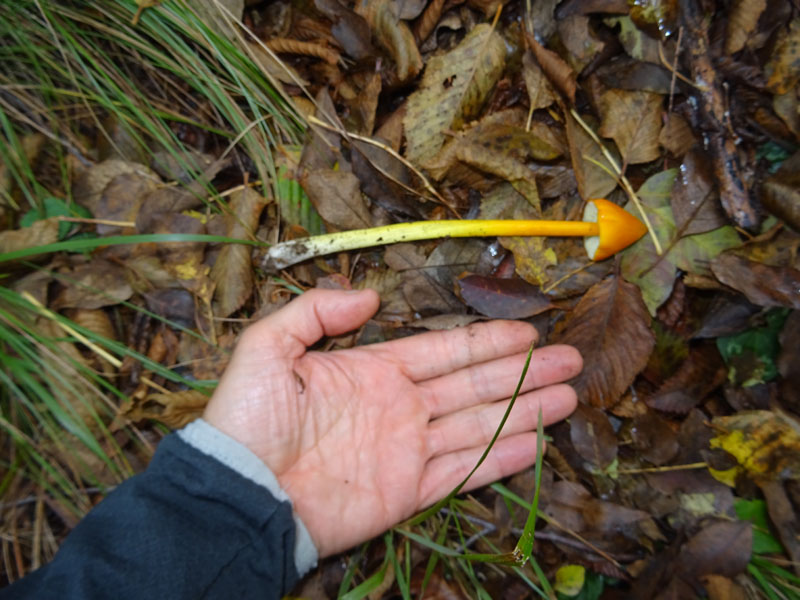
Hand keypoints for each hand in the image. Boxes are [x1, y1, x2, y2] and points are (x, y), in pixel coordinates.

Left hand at [203, 289, 581, 556]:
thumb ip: (316, 311)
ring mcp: (408, 450)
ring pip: (480, 424)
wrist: (241, 491)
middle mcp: (401, 407)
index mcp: (376, 371)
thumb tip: (369, 294)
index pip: (444, 351)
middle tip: (569, 357)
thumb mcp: (270, 346)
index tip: (528, 331)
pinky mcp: (408, 491)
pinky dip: (500, 459)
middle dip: (522, 371)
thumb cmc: (250, 417)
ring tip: (568, 395)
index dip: (487, 341)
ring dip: (525, 409)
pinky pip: (463, 472)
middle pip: (474, 384)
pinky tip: (534, 442)